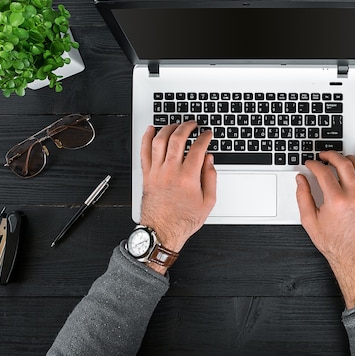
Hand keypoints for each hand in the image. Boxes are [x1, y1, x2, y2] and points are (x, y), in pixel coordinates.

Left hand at [140, 121, 215, 260]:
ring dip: (168, 128)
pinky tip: (151, 130)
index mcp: (188, 177)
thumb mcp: (208, 202)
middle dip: (187, 127)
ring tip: (175, 125)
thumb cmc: (183, 220)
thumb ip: (210, 178)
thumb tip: (210, 161)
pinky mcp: (147, 175)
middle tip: (193, 124)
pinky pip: (143, 151)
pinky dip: (146, 137)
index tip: (207, 134)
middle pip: (177, 138)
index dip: (204, 137)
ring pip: (159, 140)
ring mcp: (156, 172)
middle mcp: (171, 171)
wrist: (162, 231)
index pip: (198, 148)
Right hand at [296, 150, 354, 308]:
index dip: (314, 164)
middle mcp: (353, 196)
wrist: (352, 255)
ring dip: (349, 156)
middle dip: (331, 154)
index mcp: (336, 201)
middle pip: (343, 163)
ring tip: (340, 156)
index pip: (324, 172)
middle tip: (323, 155)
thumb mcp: (309, 221)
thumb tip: (301, 180)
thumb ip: (303, 197)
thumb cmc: (332, 242)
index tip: (310, 164)